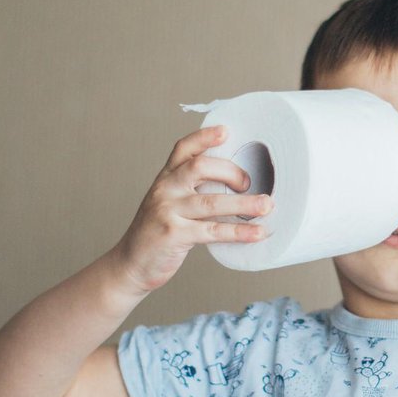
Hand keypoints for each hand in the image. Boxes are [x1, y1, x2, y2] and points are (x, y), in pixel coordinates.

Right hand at [111, 124, 272, 294]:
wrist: (130, 264)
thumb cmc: (157, 233)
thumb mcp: (168, 203)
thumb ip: (191, 190)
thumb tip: (236, 184)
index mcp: (165, 178)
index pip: (183, 149)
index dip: (204, 138)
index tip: (225, 131)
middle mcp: (165, 190)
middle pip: (199, 167)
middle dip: (230, 172)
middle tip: (251, 183)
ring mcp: (167, 211)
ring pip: (211, 202)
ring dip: (243, 204)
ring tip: (267, 205)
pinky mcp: (173, 235)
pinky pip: (212, 231)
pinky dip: (238, 232)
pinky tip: (257, 233)